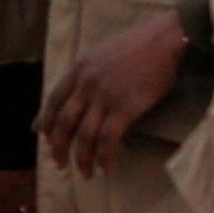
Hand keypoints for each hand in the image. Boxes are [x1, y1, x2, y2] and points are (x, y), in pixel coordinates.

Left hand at [43, 12, 191, 177]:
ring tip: (84, 174)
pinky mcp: (125, 107)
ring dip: (81, 159)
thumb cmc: (142, 44)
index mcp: (79, 69)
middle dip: (58, 147)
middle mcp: (86, 84)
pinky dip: (104, 157)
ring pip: (84, 135)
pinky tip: (106, 168)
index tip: (46, 138)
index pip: (53, 101)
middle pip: (63, 122)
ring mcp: (104, 96)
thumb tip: (88, 93)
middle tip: (59, 164)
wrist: (167, 39)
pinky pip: (108, 139)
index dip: (47, 122)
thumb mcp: (104, 52)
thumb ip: (91, 72)